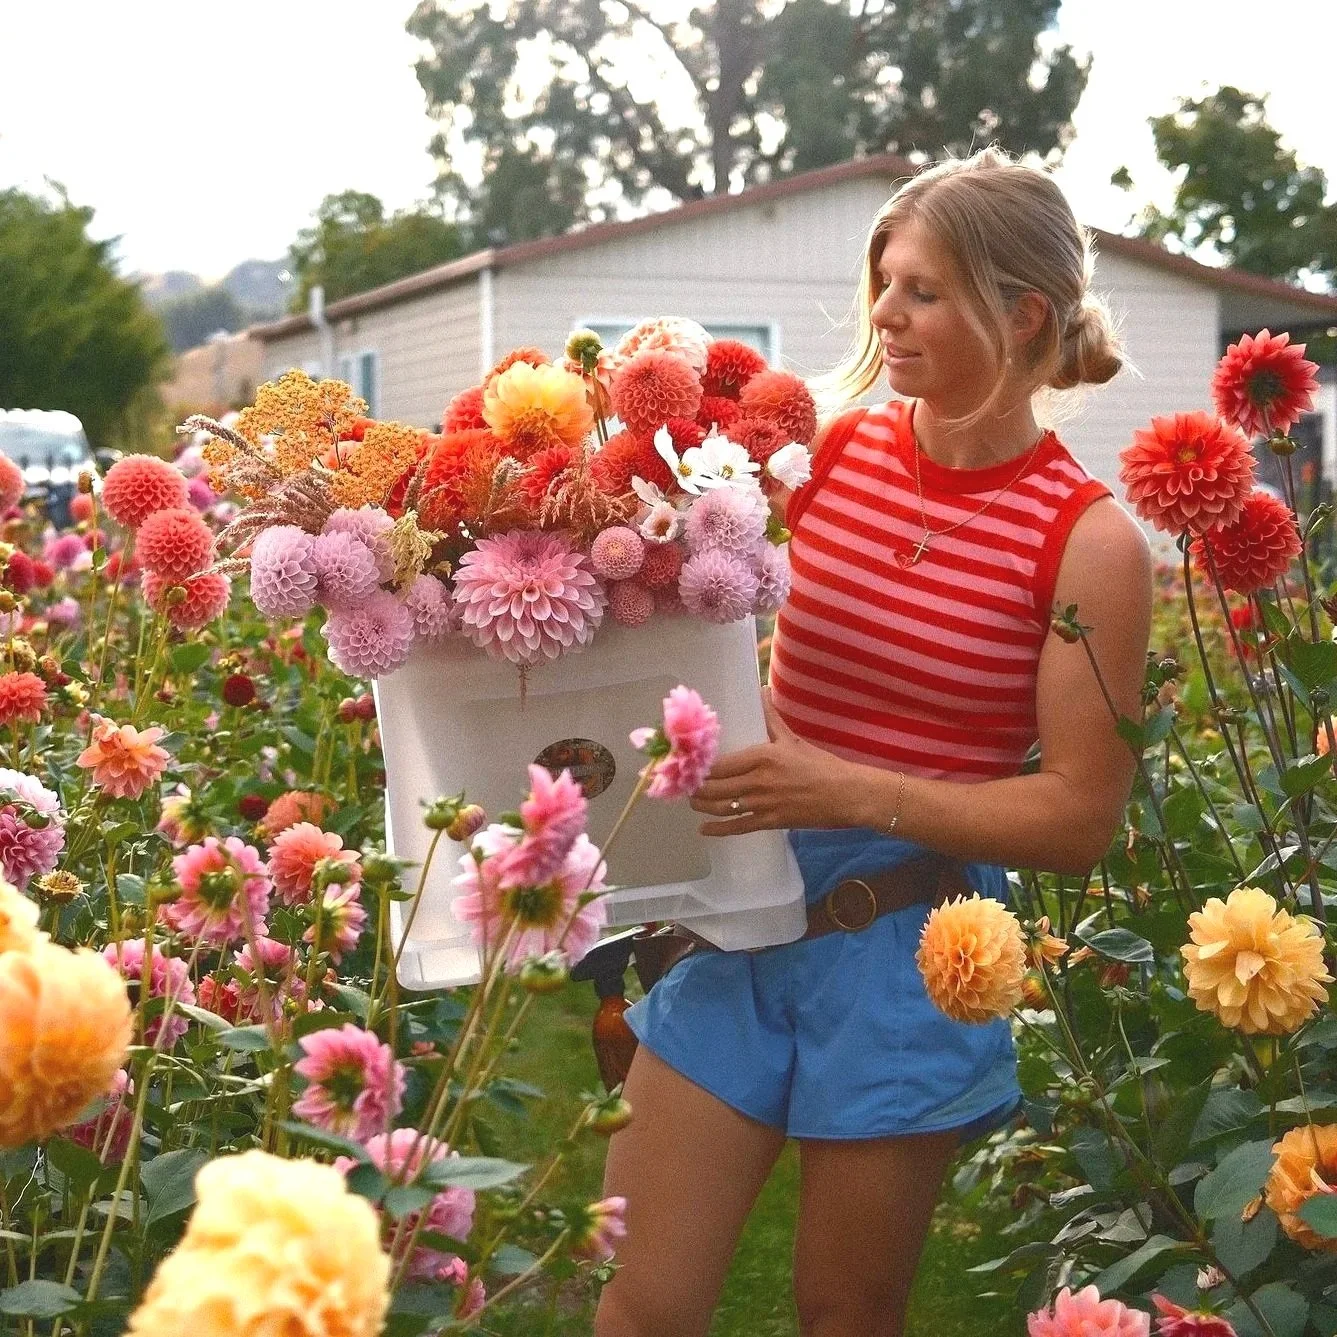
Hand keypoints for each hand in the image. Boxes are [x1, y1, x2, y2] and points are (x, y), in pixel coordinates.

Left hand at [690, 688, 856, 835]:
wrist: (846, 794)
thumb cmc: (821, 765)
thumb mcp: (793, 739)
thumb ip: (771, 718)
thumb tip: (763, 691)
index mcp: (761, 756)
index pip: (720, 763)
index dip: (699, 767)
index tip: (687, 766)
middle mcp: (757, 780)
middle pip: (714, 787)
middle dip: (695, 788)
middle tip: (685, 786)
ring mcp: (763, 803)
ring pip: (721, 807)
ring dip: (702, 806)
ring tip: (693, 802)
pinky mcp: (770, 822)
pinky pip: (737, 827)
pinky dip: (718, 829)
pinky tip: (705, 829)